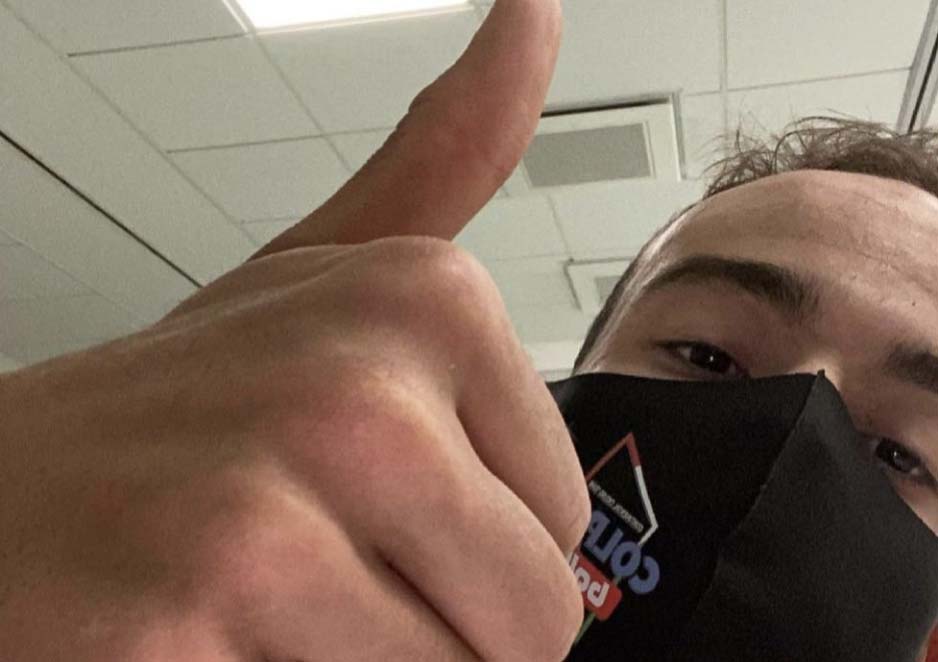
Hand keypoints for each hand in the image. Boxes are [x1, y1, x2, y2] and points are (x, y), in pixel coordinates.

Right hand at [0, 1, 589, 659]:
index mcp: (423, 300)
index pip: (560, 523)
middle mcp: (356, 385)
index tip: (379, 514)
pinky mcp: (176, 624)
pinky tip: (212, 637)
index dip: (477, 555)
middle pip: (528, 618)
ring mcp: (261, 507)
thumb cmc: (184, 412)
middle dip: (436, 630)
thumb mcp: (325, 273)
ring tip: (269, 607)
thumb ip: (446, 153)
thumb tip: (536, 12)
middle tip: (320, 576)